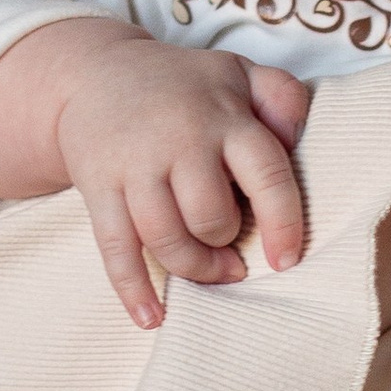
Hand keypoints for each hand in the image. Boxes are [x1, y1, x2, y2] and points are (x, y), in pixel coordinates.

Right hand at [0, 18, 310, 329]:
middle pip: (211, 217)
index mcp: (223, 116)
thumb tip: (297, 137)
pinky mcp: (97, 186)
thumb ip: (280, 96)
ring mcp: (134, 164)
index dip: (282, 222)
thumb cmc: (182, 86)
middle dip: (226, 244)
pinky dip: (134, 289)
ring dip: (193, 268)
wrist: (93, 74)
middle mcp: (179, 139)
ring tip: (209, 270)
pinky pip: (114, 247)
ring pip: (166, 239)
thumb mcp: (238, 72)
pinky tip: (151, 318)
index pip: (265, 173)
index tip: (287, 261)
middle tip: (232, 251)